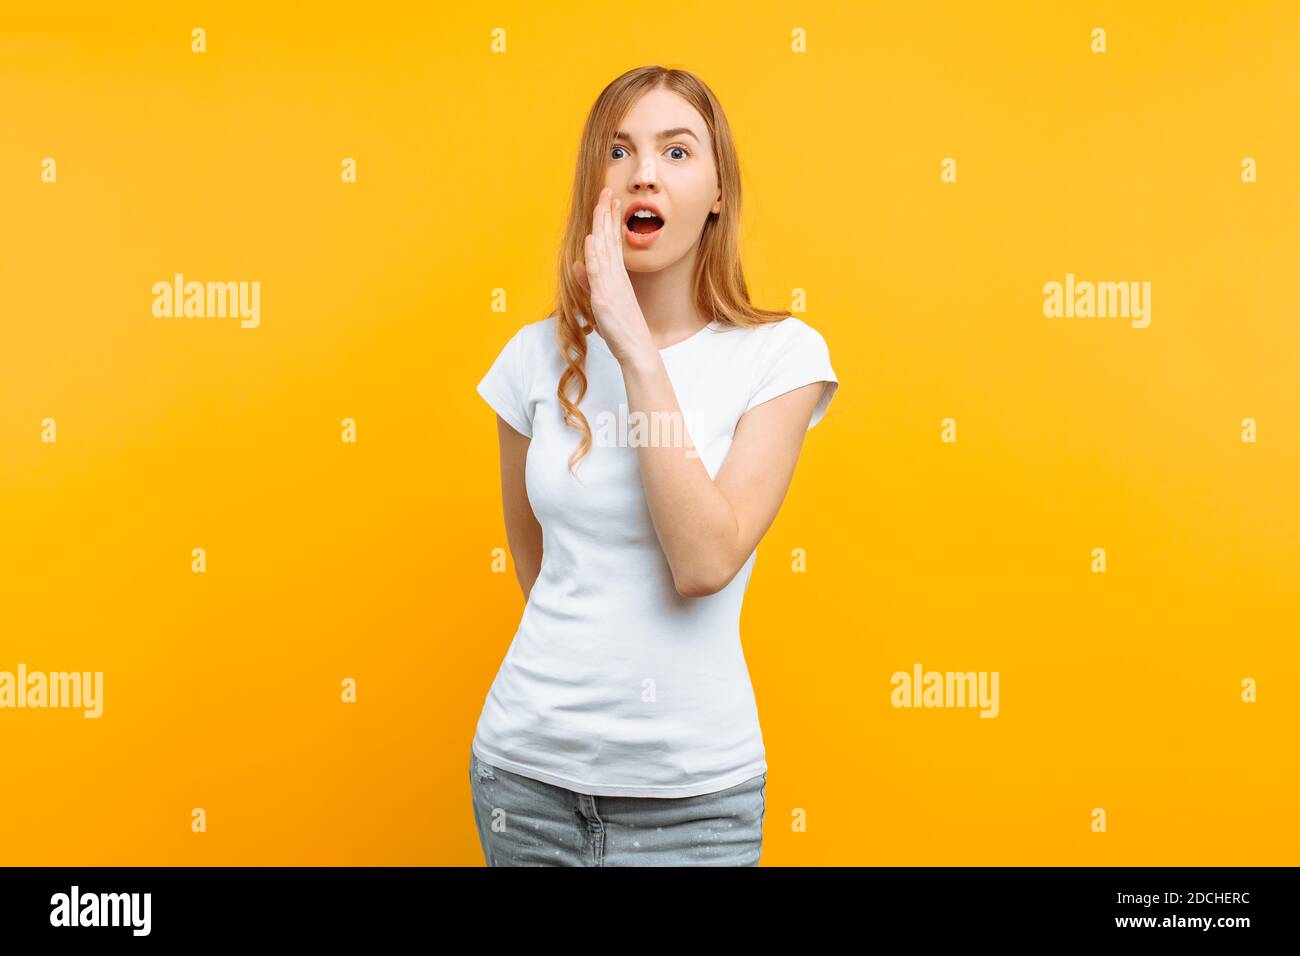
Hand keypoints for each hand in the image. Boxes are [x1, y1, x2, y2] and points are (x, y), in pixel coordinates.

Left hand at [574, 187, 656, 366]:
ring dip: (601, 226)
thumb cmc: (622, 328)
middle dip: (606, 214)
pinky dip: (594, 254)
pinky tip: (591, 238)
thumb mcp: (601, 300)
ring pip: (604, 250)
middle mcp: (616, 276)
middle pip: (609, 239)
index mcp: (617, 276)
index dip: (609, 221)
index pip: (612, 242)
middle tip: (607, 190)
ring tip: (601, 204)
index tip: (609, 201)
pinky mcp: (605, 298)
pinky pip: (599, 273)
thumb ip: (589, 281)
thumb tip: (578, 264)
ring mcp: (611, 285)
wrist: (636, 348)